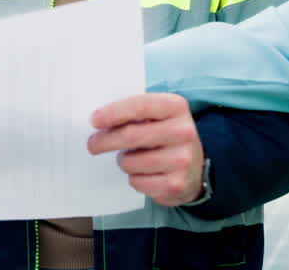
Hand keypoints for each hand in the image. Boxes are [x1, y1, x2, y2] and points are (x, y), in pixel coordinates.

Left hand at [88, 93, 204, 205]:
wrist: (195, 167)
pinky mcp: (176, 184)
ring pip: (130, 162)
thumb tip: (99, 121)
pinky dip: (134, 178)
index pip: (140, 106)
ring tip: (131, 158)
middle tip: (93, 144)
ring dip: (123, 161)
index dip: (113, 112)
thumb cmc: (166, 136)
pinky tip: (144, 173)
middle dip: (105, 140)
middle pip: (131, 135)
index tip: (94, 121)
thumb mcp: (158, 115)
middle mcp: (183, 131)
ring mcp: (182, 159)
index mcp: (176, 107)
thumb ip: (134, 113)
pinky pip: (137, 182)